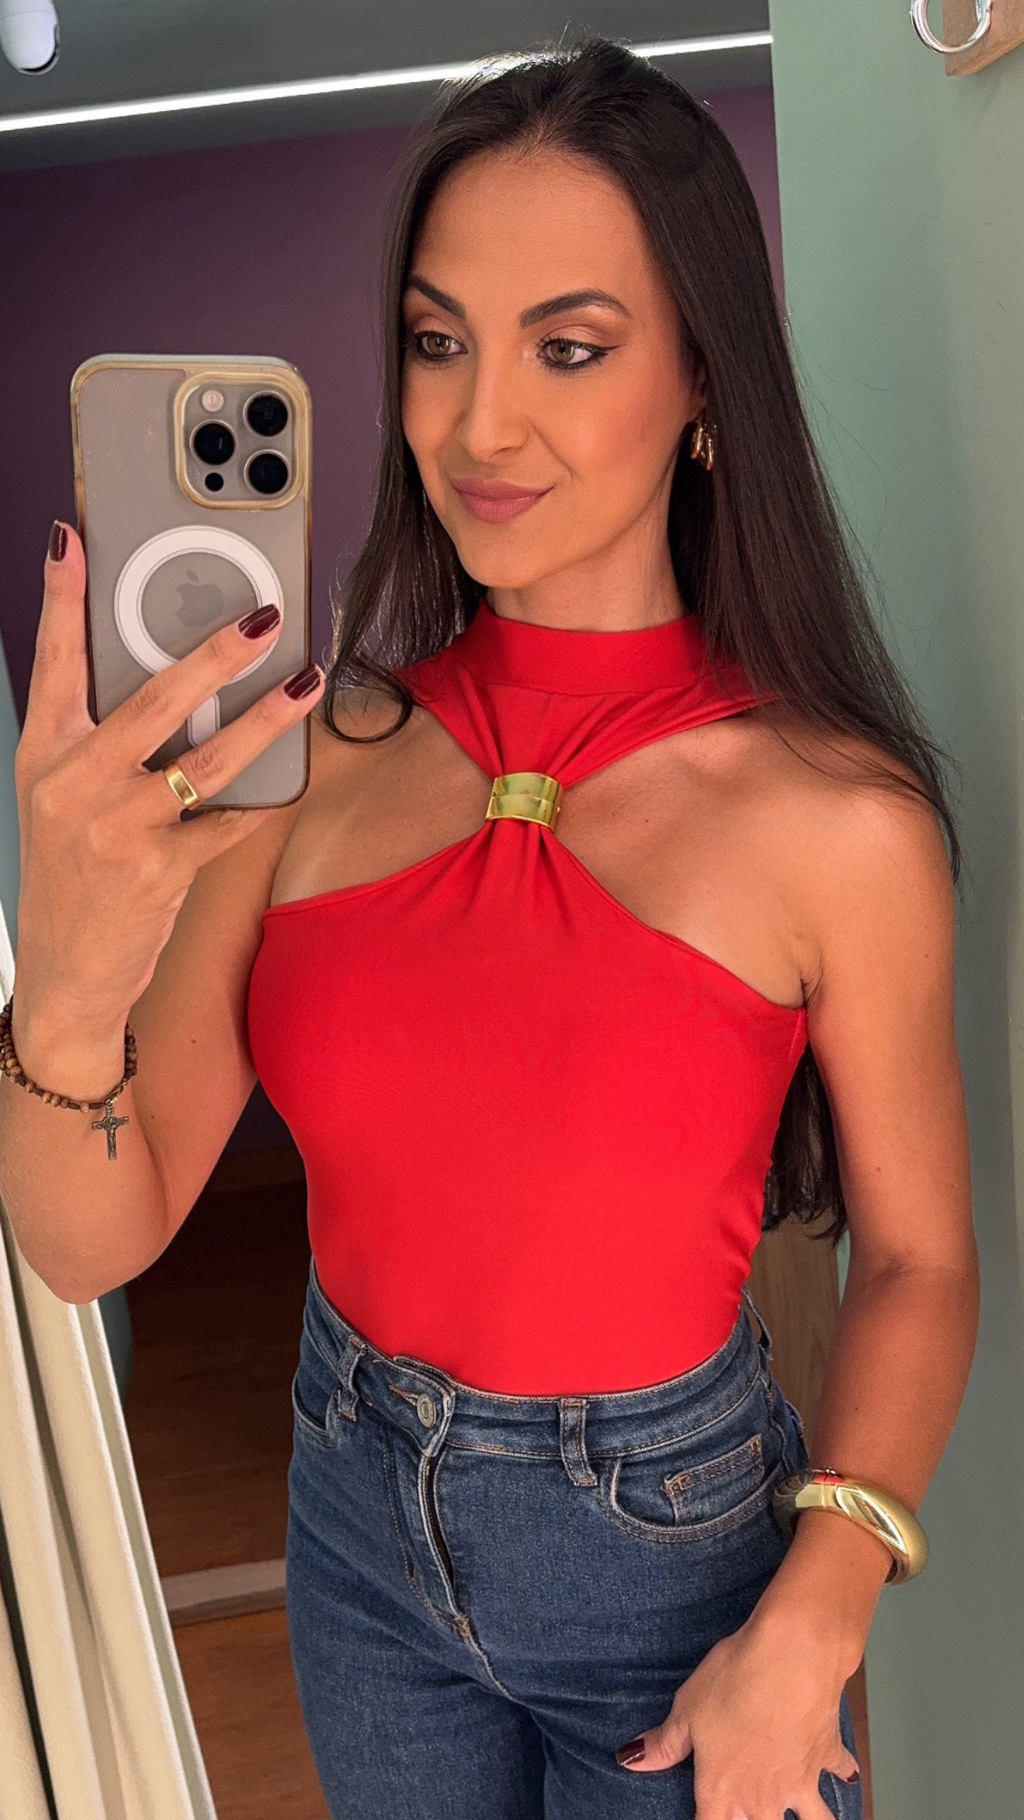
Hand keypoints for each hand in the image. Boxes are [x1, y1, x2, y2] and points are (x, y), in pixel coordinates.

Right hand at [13, 521, 323, 1048]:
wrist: (65, 974)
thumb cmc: (73, 876)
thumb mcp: (60, 800)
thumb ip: (99, 742)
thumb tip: (172, 680)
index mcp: (44, 754)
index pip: (53, 661)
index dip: (62, 597)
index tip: (74, 539)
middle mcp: (73, 783)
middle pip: (153, 698)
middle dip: (215, 652)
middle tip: (263, 616)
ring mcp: (117, 827)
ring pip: (208, 757)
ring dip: (267, 718)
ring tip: (306, 684)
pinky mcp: (160, 869)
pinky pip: (228, 824)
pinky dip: (263, 804)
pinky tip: (292, 785)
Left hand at [614, 1610, 859, 1818]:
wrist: (793, 1656)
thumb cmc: (735, 1680)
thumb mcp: (687, 1709)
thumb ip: (663, 1744)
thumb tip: (630, 1760)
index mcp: (723, 1790)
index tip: (704, 1817)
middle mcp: (763, 1797)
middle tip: (754, 1812)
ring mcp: (800, 1780)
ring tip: (804, 1816)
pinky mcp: (827, 1755)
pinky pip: (840, 1772)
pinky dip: (842, 1774)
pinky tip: (845, 1775)